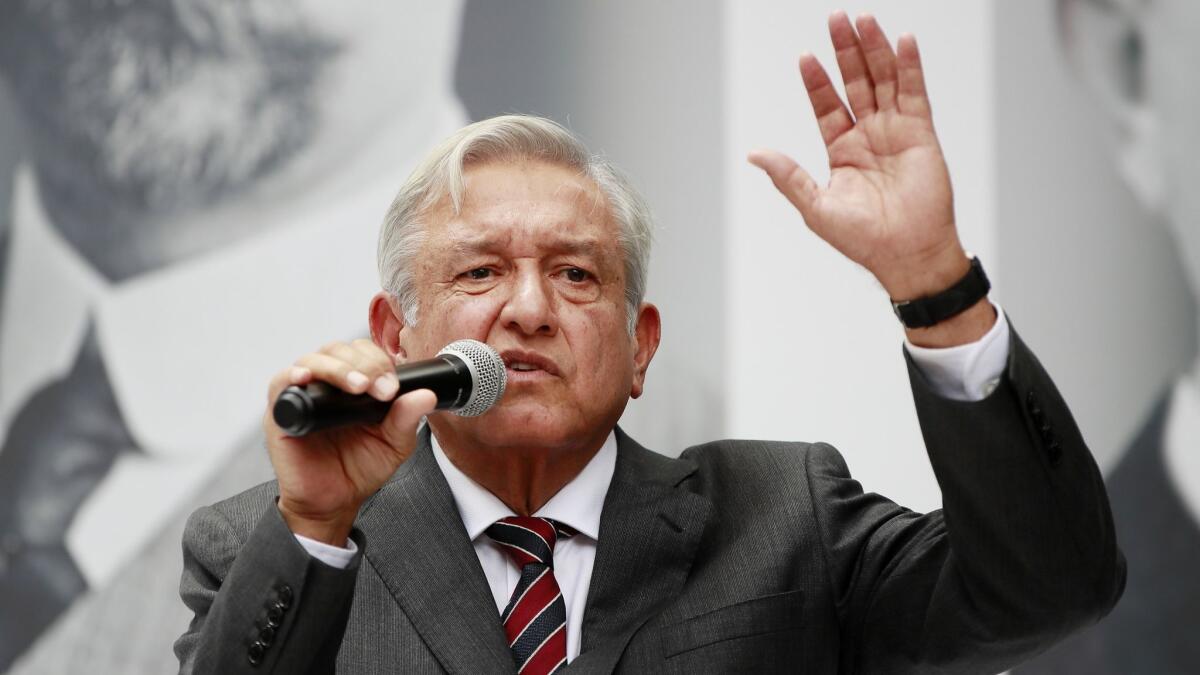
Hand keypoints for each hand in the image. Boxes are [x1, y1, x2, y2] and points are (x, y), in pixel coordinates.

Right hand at [264, 339, 436, 544]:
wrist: (333, 502)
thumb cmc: (359, 468)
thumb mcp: (393, 444)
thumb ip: (407, 419)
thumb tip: (425, 396)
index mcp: (354, 384)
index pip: (363, 352)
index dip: (379, 361)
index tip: (392, 386)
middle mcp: (327, 384)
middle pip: (339, 349)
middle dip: (365, 364)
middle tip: (381, 389)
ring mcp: (304, 395)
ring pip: (313, 360)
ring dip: (338, 368)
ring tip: (358, 386)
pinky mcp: (281, 412)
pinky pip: (280, 383)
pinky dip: (293, 376)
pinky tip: (307, 378)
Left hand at [749, 11, 967, 300]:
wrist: (906, 254)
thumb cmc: (864, 240)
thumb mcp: (815, 206)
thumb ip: (788, 176)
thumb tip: (754, 154)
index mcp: (842, 152)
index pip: (827, 106)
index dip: (817, 80)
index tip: (805, 56)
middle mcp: (869, 137)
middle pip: (855, 83)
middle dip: (845, 51)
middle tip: (836, 19)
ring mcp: (896, 132)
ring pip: (883, 81)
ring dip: (874, 50)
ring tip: (863, 20)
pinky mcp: (922, 134)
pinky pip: (915, 94)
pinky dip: (909, 67)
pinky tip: (902, 42)